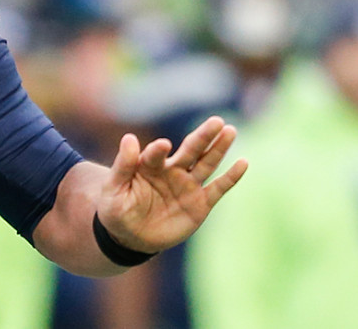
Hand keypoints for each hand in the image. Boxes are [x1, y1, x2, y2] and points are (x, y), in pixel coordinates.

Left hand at [96, 115, 247, 253]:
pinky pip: (218, 188)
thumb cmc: (117, 209)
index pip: (156, 154)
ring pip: (206, 163)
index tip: (163, 145)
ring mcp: (187, 185)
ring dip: (219, 148)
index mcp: (149, 165)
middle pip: (190, 150)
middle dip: (203, 136)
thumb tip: (129, 137)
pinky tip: (242, 162)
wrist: (130, 237)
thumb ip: (123, 165)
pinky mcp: (200, 203)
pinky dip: (230, 177)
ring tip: (229, 130)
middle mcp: (171, 170)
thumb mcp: (114, 189)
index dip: (159, 150)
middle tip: (216, 121)